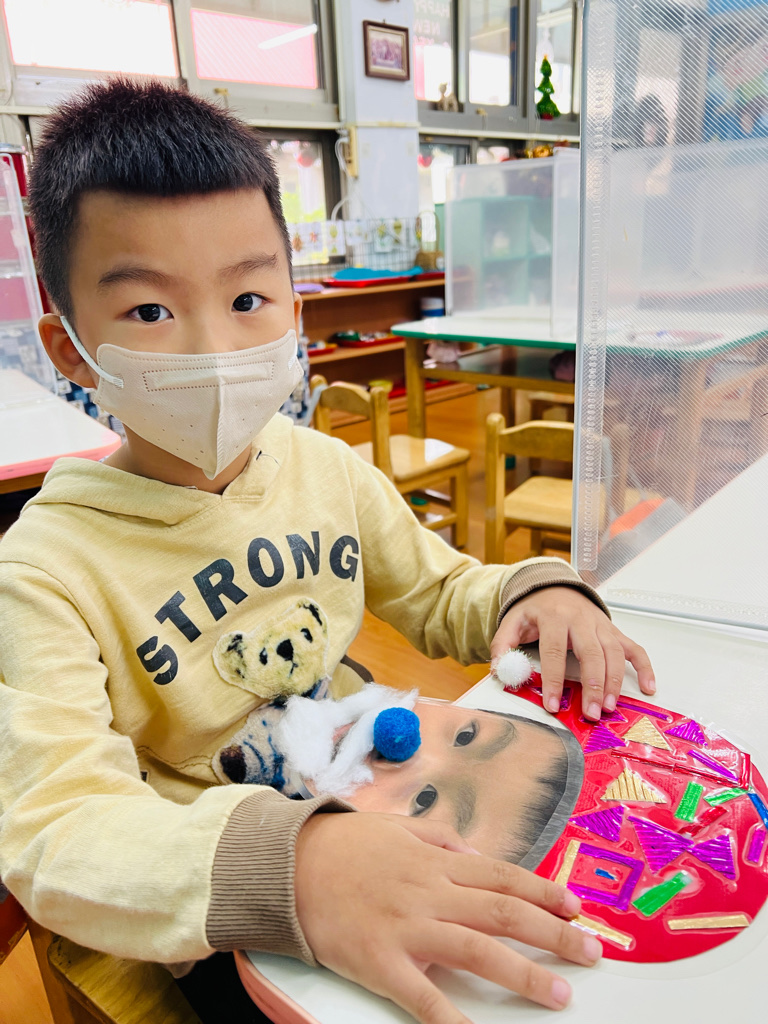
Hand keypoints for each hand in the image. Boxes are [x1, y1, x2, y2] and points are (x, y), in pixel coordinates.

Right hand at [295, 811, 601, 1022]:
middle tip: (592, 952)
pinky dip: (453, 1019)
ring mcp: (409, 927)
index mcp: (437, 860)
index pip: (505, 876)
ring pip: (480, 950)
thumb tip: (476, 852)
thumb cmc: (346, 845)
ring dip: (527, 974)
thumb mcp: (398, 826)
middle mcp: (432, 891)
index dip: (545, 891)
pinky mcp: (382, 962)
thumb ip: (441, 837)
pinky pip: (424, 997)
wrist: (289, 866)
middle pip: (506, 913)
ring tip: (561, 994)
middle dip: (556, 934)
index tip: (577, 907)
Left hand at [491, 586, 654, 719]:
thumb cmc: (534, 608)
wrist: (553, 585)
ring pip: (613, 653)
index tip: (553, 704)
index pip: (554, 651)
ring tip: (610, 707)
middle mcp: (580, 619)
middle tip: (592, 712)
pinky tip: (649, 686)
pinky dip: (645, 666)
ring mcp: (600, 625)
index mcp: (553, 617)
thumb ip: (503, 644)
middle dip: (592, 685)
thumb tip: (500, 670)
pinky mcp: (613, 630)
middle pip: (590, 654)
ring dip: (614, 681)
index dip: (553, 680)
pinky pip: (634, 648)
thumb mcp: (512, 620)